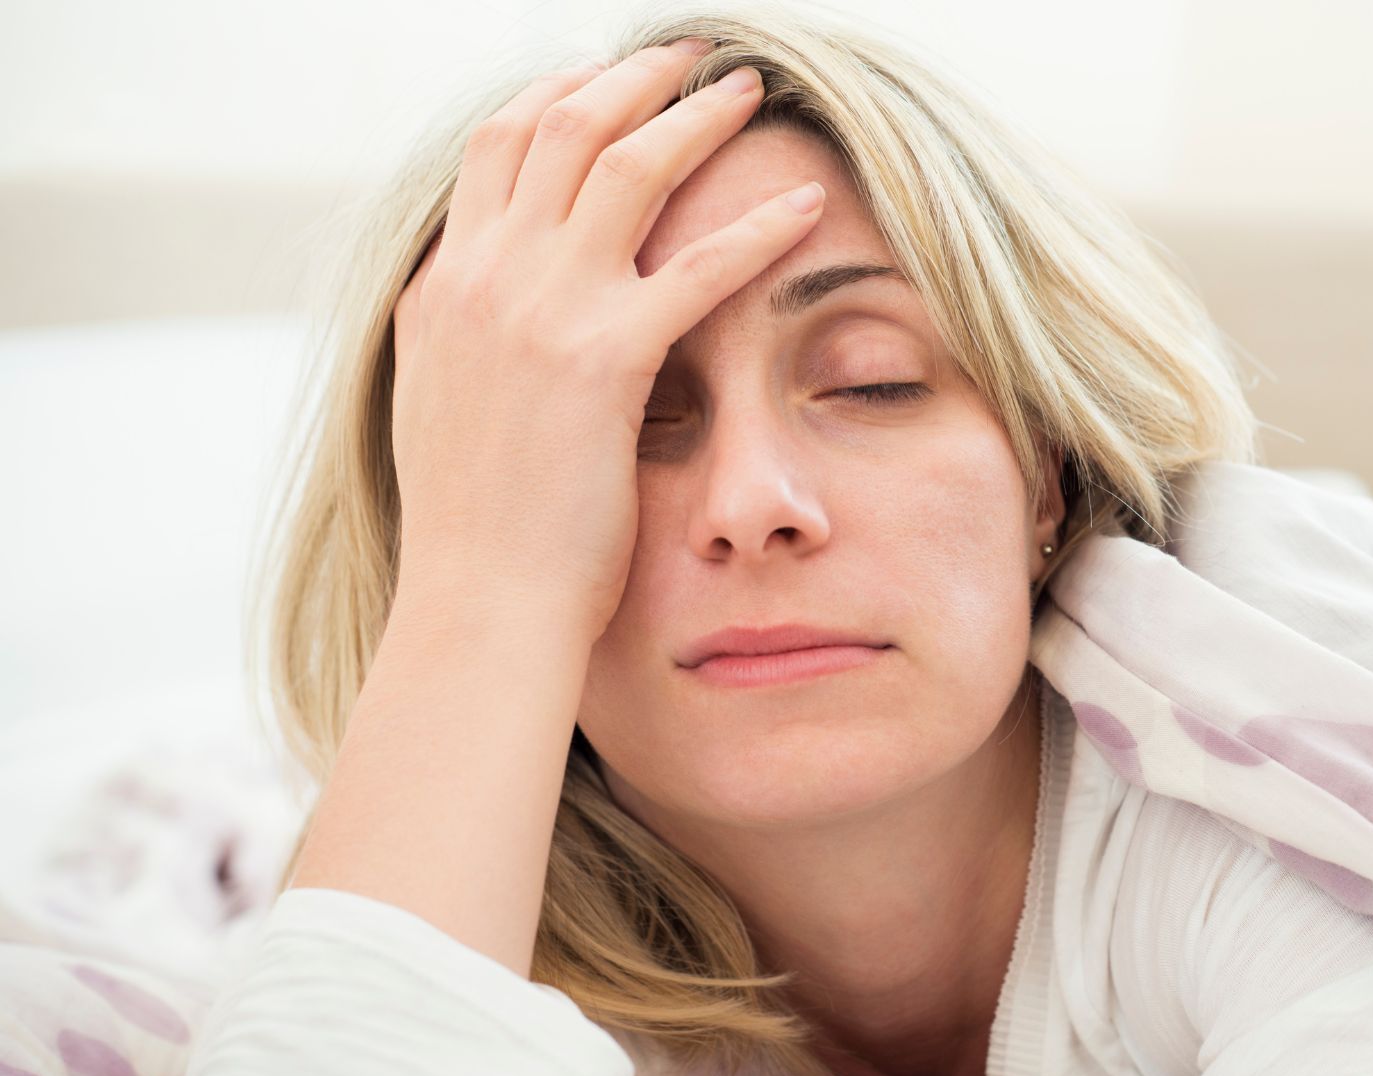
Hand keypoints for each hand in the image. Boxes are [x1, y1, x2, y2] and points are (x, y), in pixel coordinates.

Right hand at [389, 40, 825, 638]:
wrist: (478, 604)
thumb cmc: (478, 531)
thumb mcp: (447, 409)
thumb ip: (471, 338)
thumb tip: (492, 311)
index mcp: (444, 287)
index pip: (498, 146)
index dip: (559, 96)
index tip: (609, 76)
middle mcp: (484, 279)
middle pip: (559, 127)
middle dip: (631, 78)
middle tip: (691, 55)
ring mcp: (540, 311)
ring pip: (624, 167)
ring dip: (693, 117)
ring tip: (748, 92)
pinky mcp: (605, 360)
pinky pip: (699, 267)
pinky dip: (759, 226)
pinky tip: (808, 205)